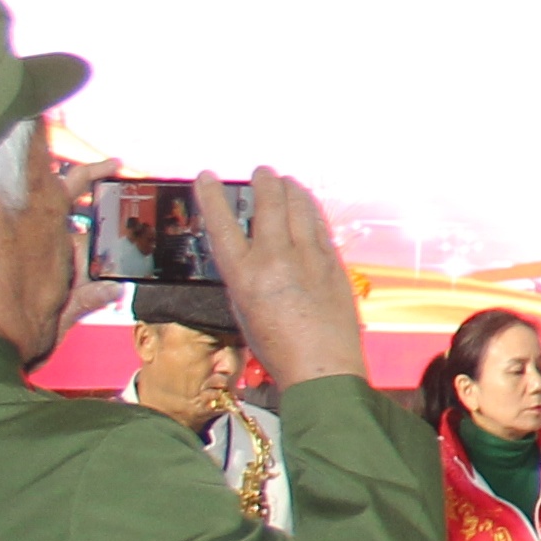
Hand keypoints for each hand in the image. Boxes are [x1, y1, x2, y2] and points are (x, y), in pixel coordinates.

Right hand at [198, 170, 367, 393]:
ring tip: (285, 180)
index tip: (206, 176)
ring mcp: (309, 258)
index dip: (212, 196)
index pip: (221, 224)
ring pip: (299, 207)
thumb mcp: (245, 310)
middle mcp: (275, 260)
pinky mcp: (334, 264)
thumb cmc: (278, 348)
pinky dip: (310, 210)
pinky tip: (307, 205)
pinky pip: (319, 226)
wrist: (323, 369)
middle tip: (262, 171)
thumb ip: (247, 276)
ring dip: (290, 189)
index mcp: (244, 275)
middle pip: (269, 204)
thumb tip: (254, 250)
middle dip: (264, 181)